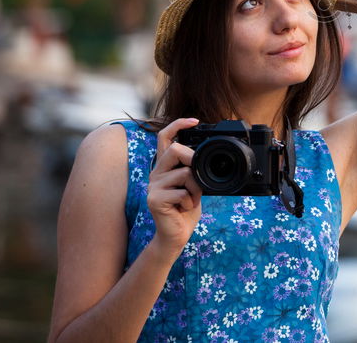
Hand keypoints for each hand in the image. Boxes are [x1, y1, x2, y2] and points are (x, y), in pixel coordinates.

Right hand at [146, 118, 202, 256]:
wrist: (177, 234)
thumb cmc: (186, 208)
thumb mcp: (194, 184)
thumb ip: (193, 169)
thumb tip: (203, 154)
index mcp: (165, 166)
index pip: (164, 137)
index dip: (178, 125)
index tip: (195, 121)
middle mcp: (156, 172)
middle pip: (175, 150)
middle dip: (193, 160)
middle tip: (198, 178)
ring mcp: (153, 185)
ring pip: (185, 173)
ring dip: (197, 188)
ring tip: (191, 199)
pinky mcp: (154, 199)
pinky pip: (183, 192)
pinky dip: (191, 201)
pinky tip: (184, 208)